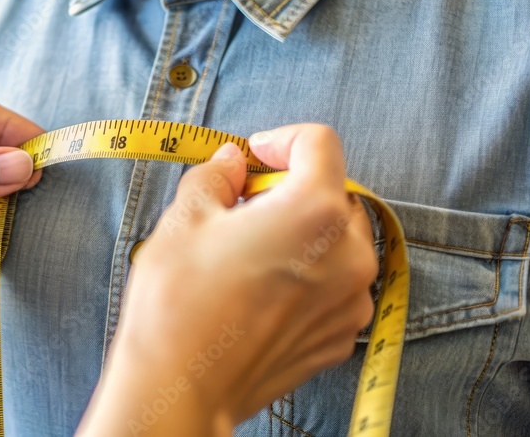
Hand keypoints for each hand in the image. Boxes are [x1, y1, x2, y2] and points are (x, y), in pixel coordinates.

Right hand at [81, 124, 375, 434]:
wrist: (179, 389)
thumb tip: (232, 162)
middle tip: (242, 208)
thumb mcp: (183, 219)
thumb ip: (216, 175)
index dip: (282, 139)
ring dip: (301, 235)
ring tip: (249, 255)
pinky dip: (307, 277)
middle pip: (333, 194)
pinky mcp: (341, 337)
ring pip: (337, 242)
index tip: (254, 155)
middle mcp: (350, 255)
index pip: (320, 143)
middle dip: (291, 190)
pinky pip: (335, 286)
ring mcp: (351, 302)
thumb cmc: (177, 304)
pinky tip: (260, 292)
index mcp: (315, 212)